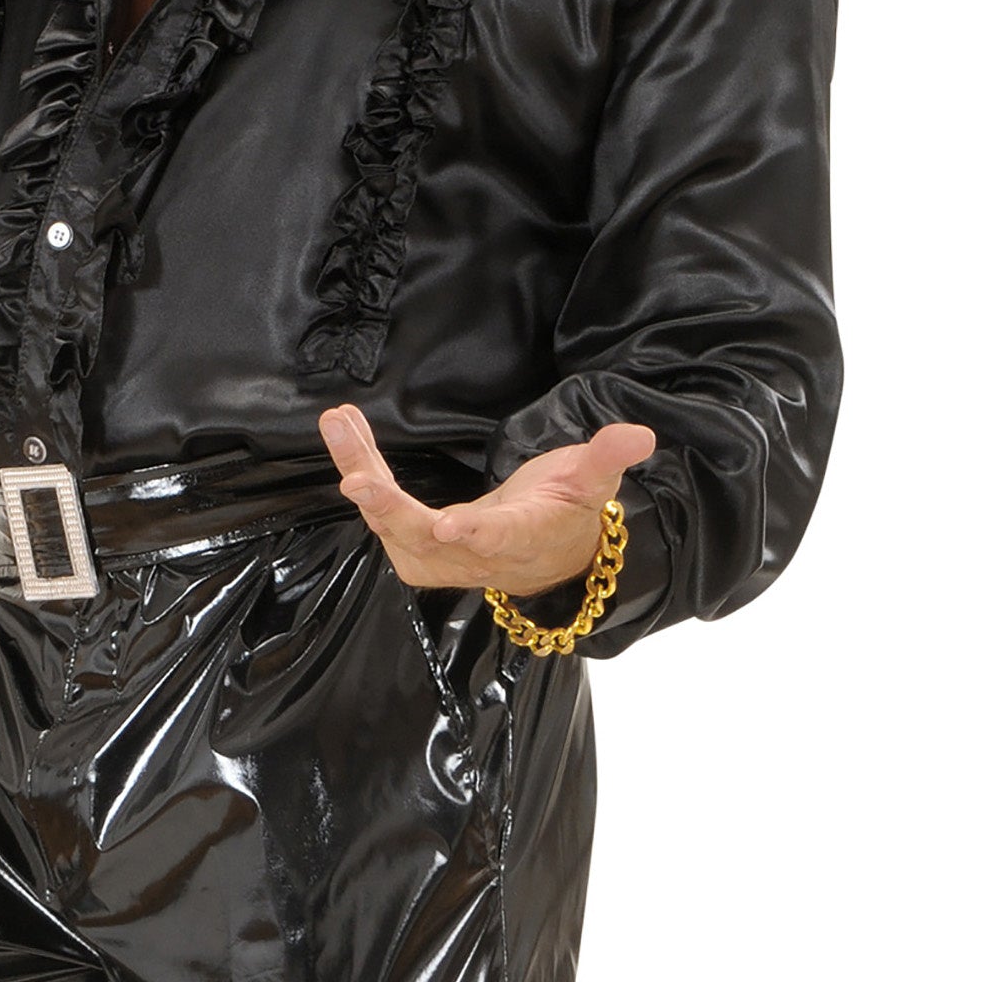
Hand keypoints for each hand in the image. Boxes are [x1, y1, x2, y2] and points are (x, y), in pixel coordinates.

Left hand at [317, 404, 655, 594]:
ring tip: (339, 425)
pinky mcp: (417, 544)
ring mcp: (442, 555)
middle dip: (389, 508)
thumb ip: (607, 458)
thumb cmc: (567, 512)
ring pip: (392, 523)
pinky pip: (382, 511)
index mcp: (523, 538)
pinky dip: (361, 470)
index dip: (475, 534)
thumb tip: (642, 434)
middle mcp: (477, 555)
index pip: (500, 539)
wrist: (544, 555)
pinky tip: (346, 432)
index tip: (448, 525)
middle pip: (426, 539)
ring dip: (362, 473)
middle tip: (356, 476)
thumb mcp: (591, 482)